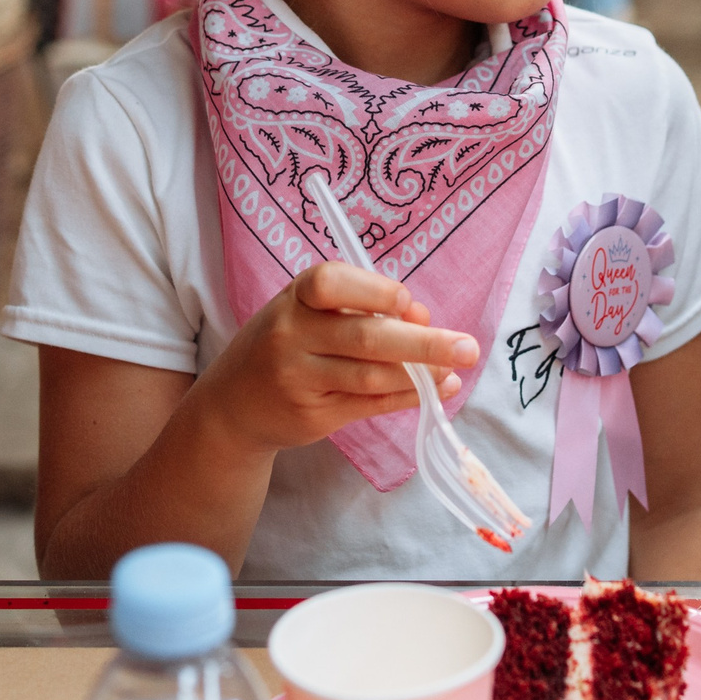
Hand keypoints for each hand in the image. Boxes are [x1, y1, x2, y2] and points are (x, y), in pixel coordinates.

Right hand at [188, 262, 477, 457]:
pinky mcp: (312, 416)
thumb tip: (423, 318)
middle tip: (469, 347)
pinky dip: (407, 398)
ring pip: (371, 377)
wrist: (232, 407)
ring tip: (456, 371)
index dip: (374, 291)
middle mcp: (290, 336)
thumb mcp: (309, 316)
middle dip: (423, 343)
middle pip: (365, 338)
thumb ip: (362, 311)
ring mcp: (299, 379)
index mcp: (293, 298)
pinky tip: (435, 392)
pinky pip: (368, 405)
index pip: (330, 283)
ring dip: (421, 375)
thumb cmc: (283, 346)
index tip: (407, 302)